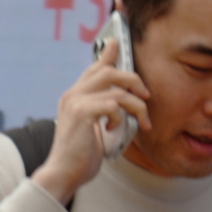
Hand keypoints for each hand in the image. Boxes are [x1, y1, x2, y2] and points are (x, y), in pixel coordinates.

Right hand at [31, 39, 151, 205]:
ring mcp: (75, 102)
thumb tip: (126, 98)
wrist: (65, 173)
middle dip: (135, 81)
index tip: (118, 37)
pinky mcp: (81, 113)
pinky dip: (122, 116)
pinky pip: (113, 104)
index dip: (110, 51)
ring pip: (117, 87)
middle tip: (146, 98)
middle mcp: (74, 94)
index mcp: (77, 94)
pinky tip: (115, 128)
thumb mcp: (97, 125)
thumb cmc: (84, 152)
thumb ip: (108, 108)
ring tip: (142, 120)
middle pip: (110, 70)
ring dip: (137, 105)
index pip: (96, 65)